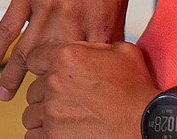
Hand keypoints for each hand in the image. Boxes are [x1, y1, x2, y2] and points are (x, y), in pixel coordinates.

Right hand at [0, 0, 128, 100]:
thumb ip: (111, 24)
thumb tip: (109, 54)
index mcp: (102, 18)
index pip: (92, 64)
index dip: (84, 86)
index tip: (77, 102)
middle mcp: (74, 16)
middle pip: (58, 64)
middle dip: (48, 88)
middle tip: (40, 106)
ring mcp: (48, 4)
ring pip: (28, 50)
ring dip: (15, 77)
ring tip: (7, 98)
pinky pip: (8, 26)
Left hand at [21, 40, 158, 138]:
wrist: (146, 124)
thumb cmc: (137, 91)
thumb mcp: (121, 52)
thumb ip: (95, 46)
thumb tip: (88, 46)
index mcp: (66, 57)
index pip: (33, 58)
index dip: (43, 67)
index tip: (49, 75)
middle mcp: (54, 82)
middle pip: (34, 89)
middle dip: (46, 95)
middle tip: (66, 101)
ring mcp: (52, 112)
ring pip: (31, 114)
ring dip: (43, 117)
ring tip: (63, 119)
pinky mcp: (53, 137)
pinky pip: (33, 136)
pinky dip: (43, 136)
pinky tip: (58, 133)